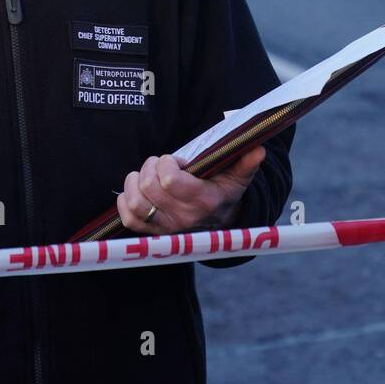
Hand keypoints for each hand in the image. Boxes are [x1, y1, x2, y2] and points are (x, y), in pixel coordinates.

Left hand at [116, 146, 267, 235]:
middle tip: (161, 164)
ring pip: (136, 202)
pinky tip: (135, 189)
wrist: (220, 225)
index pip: (169, 181)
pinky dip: (125, 200)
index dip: (167, 163)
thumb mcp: (238, 178)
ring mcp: (167, 228)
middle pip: (150, 187)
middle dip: (151, 166)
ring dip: (135, 181)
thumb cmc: (224, 193)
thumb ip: (246, 163)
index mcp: (203, 201)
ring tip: (146, 174)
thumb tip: (259, 150)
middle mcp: (183, 218)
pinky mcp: (153, 233)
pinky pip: (128, 219)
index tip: (177, 161)